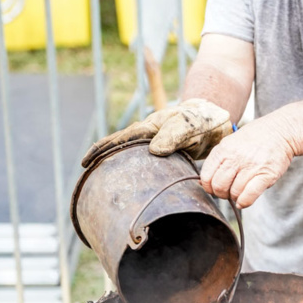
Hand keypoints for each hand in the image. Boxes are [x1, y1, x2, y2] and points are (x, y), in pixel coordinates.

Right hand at [81, 99, 232, 167]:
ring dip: (115, 164)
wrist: (217, 122)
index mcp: (150, 127)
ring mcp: (156, 144)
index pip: (120, 138)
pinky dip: (134, 170)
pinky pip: (145, 162)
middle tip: (85, 172)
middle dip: (101, 157)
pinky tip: (131, 181)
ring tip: (100, 179)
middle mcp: (149, 135)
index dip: (102, 149)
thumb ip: (173, 135)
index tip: (87, 161)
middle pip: (119, 146)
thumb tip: (153, 150)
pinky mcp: (165, 154)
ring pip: (130, 155)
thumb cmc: (202, 121)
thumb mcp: (189, 126)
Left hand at [200, 115, 296, 207]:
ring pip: (234, 193)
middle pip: (218, 186)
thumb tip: (203, 182)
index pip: (206, 176)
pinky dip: (244, 202)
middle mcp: (236, 157)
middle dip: (221, 194)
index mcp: (224, 149)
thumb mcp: (231, 142)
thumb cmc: (255, 138)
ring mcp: (251, 166)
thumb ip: (219, 160)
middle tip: (228, 192)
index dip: (209, 187)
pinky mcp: (266, 175)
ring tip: (239, 193)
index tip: (215, 188)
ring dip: (235, 198)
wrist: (281, 131)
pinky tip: (244, 201)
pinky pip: (249, 196)